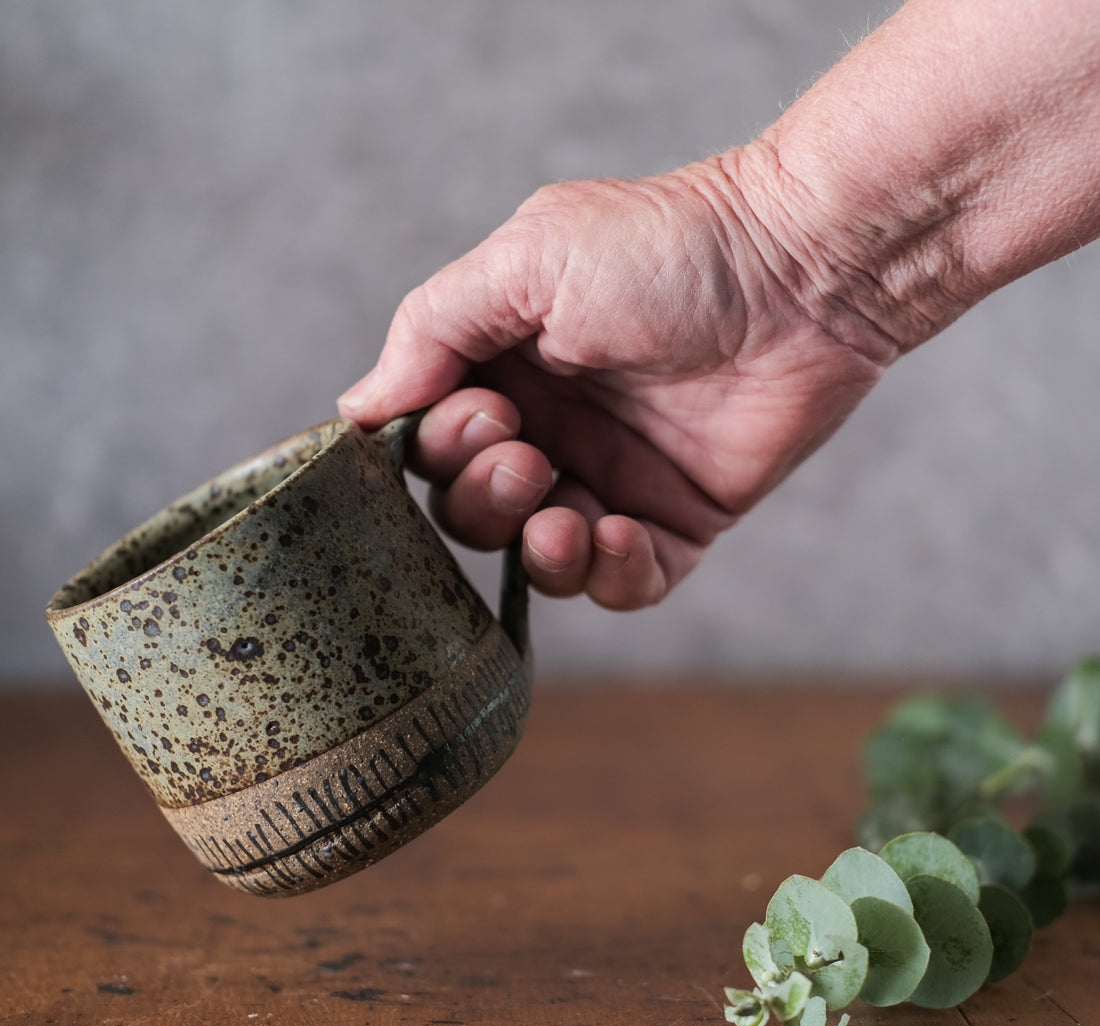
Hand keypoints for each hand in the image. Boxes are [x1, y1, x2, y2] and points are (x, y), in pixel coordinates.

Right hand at [339, 156, 890, 608]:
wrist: (806, 271)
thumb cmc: (667, 249)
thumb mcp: (527, 260)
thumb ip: (432, 329)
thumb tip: (357, 410)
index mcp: (506, 366)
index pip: (431, 441)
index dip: (437, 448)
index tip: (483, 412)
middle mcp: (552, 429)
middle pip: (474, 510)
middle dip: (485, 498)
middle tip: (527, 454)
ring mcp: (613, 480)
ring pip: (539, 558)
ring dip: (537, 550)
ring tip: (561, 515)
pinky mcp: (677, 520)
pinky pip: (624, 582)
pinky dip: (608, 574)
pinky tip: (615, 534)